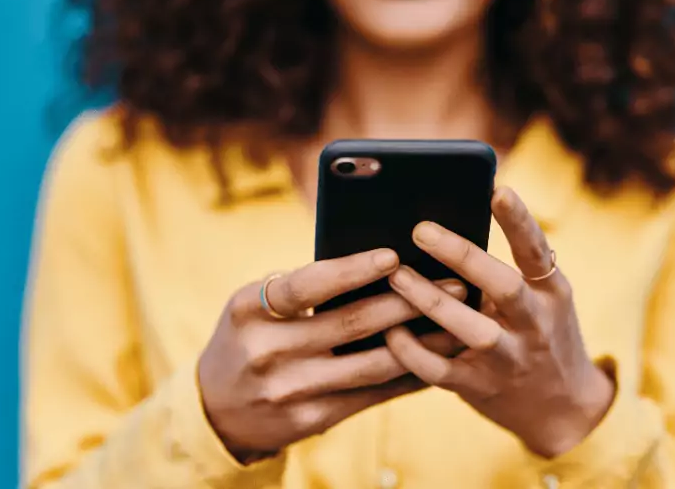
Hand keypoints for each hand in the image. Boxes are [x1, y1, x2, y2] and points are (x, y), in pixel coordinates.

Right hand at [198, 248, 465, 461]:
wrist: (216, 409)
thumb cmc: (248, 338)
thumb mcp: (253, 306)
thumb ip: (298, 287)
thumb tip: (376, 263)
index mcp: (250, 310)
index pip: (305, 284)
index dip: (352, 270)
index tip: (394, 255)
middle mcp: (268, 351)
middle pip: (350, 323)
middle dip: (408, 301)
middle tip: (454, 282)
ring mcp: (290, 390)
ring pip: (371, 363)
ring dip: (421, 342)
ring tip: (458, 321)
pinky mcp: (311, 419)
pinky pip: (371, 395)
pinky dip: (407, 376)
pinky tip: (435, 359)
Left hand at [384, 187, 616, 458]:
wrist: (562, 408)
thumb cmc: (539, 331)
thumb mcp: (544, 297)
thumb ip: (513, 265)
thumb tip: (462, 214)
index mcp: (550, 292)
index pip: (537, 251)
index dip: (519, 221)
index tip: (499, 190)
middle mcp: (534, 324)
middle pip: (504, 286)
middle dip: (462, 257)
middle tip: (420, 229)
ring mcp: (509, 359)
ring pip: (472, 330)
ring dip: (431, 301)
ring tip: (396, 274)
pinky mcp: (480, 388)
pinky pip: (441, 371)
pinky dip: (413, 352)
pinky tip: (389, 330)